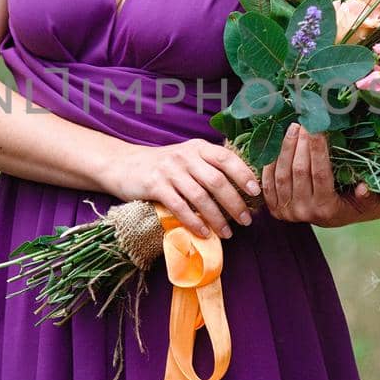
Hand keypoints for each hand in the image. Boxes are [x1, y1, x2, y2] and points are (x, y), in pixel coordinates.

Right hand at [117, 137, 261, 240]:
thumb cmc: (163, 166)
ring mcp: (170, 170)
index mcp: (198, 147)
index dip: (243, 175)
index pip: (226, 158)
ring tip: (227, 233)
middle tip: (246, 220)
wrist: (124, 164)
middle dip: (234, 203)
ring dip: (217, 217)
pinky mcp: (155, 185)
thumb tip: (241, 189)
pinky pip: (179, 207)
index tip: (255, 192)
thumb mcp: (187, 158)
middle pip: (216, 181)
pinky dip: (194, 221)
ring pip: (200, 196)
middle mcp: (185, 156)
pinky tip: (203, 233)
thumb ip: (209, 167)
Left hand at [261, 123, 379, 227]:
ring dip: (285, 149)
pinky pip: (268, 182)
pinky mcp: (275, 209)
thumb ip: (367, 194)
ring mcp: (288, 212)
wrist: (338, 217)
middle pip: (299, 171)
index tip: (317, 127)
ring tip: (293, 128)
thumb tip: (364, 188)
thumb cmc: (357, 202)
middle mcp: (306, 212)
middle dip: (301, 143)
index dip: (317, 149)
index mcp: (328, 209)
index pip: (320, 174)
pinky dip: (270, 163)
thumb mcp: (368, 200)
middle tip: (304, 122)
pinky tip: (276, 144)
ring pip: (282, 175)